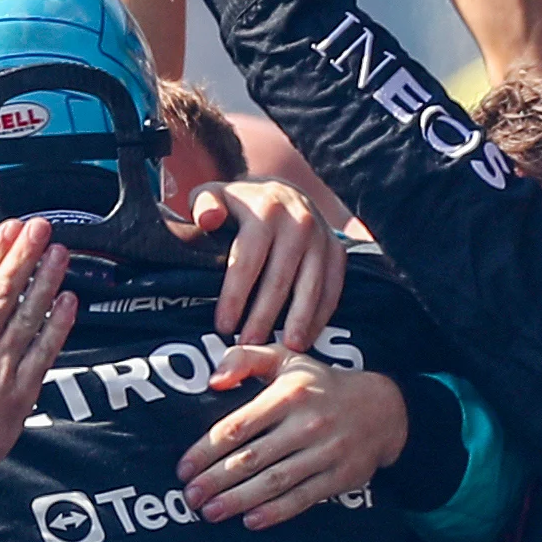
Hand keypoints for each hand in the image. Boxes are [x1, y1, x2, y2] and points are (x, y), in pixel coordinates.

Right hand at [0, 218, 77, 541]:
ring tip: (59, 253)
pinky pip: (43, 351)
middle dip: (24, 254)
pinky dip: (58, 325)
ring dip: (45, 280)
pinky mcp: (19, 392)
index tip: (9, 228)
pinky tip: (69, 301)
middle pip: (4, 290)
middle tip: (41, 227)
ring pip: (28, 315)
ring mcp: (0, 368)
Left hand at [178, 349, 402, 528]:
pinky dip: (276, 512)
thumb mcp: (286, 359)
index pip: (237, 426)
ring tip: (210, 513)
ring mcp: (326, 452)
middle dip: (215, 480)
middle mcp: (306, 424)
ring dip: (238, 500)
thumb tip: (212, 381)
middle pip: (251, 458)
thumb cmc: (320, 384)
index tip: (184, 468)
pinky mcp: (341, 476)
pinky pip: (303, 498)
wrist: (383, 408)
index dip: (206, 450)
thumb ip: (244, 359)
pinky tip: (251, 521)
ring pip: (274, 481)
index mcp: (288, 393)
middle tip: (190, 496)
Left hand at [183, 178, 343, 348]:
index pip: (247, 261)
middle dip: (263, 317)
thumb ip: (204, 206)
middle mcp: (298, 222)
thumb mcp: (214, 196)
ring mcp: (321, 237)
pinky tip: (306, 337)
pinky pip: (332, 289)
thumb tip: (208, 218)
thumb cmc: (239, 205)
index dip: (234, 296)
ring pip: (310, 287)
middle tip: (249, 346)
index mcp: (264, 211)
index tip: (223, 327)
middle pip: (279, 280)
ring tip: (284, 349)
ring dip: (297, 322)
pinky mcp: (337, 250)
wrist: (283, 192)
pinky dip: (320, 316)